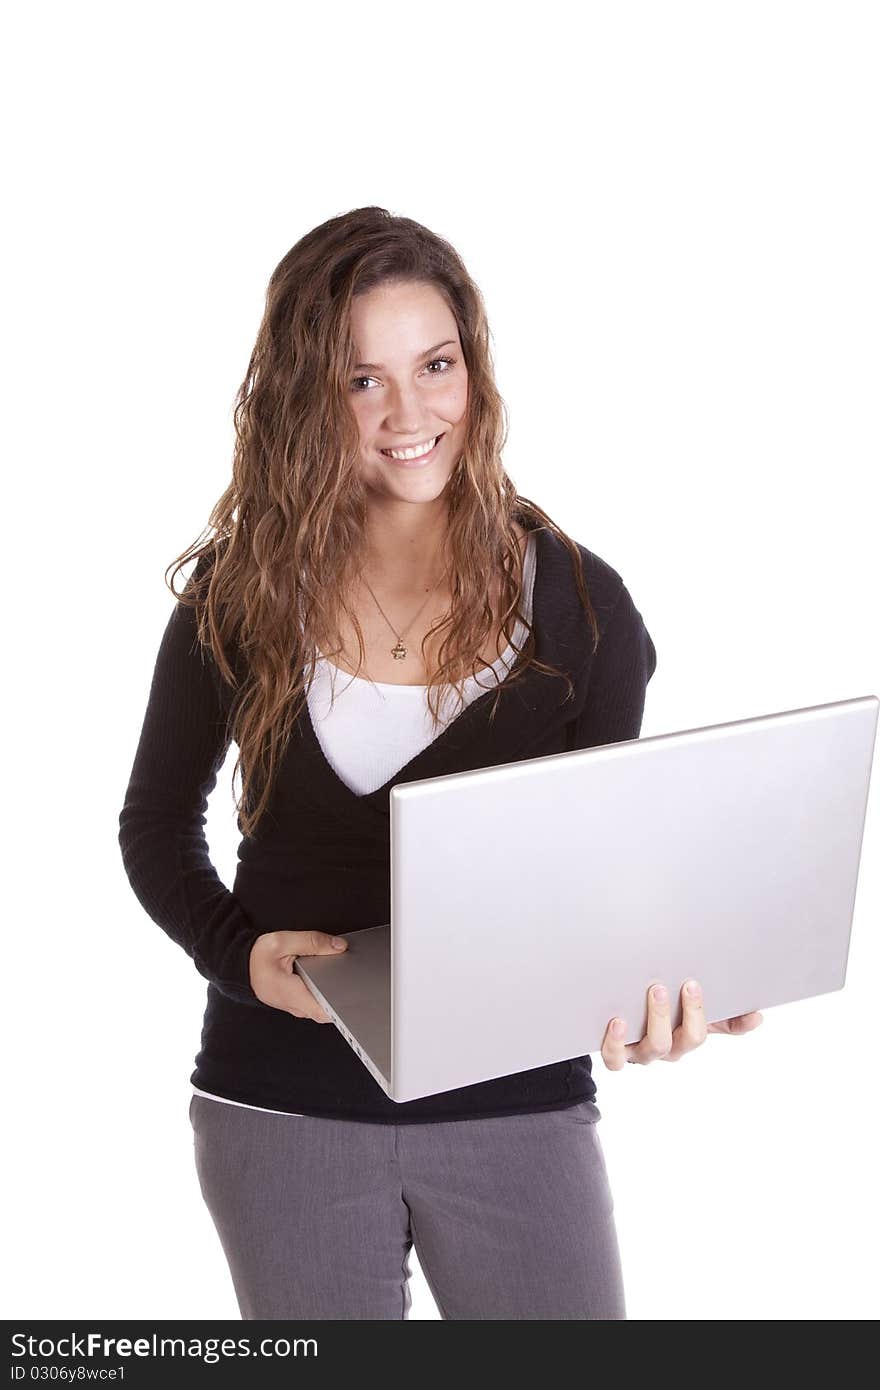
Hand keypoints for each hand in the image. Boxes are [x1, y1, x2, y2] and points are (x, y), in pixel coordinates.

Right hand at [249, 929, 347, 1020]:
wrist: (242, 965)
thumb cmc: (256, 957)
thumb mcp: (282, 941)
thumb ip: (312, 941)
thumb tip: (338, 946)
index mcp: (289, 992)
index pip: (322, 1011)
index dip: (341, 1008)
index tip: (355, 1000)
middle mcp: (293, 1004)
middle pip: (326, 1010)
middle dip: (342, 998)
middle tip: (355, 982)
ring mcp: (295, 1006)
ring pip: (321, 1007)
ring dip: (334, 996)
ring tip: (344, 978)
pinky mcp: (296, 1002)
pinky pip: (315, 1002)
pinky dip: (326, 993)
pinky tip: (332, 979)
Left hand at [601, 979, 763, 1068]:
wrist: (618, 1017)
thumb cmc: (662, 1014)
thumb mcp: (691, 1014)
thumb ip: (724, 1016)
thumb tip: (757, 1016)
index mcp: (685, 1038)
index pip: (702, 1034)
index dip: (707, 1015)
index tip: (699, 985)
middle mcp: (665, 1049)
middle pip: (680, 1042)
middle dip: (687, 1013)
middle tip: (686, 983)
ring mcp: (640, 1052)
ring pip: (652, 1049)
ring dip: (656, 1021)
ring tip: (656, 991)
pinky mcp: (615, 1054)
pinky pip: (615, 1058)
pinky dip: (616, 1043)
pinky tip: (617, 1021)